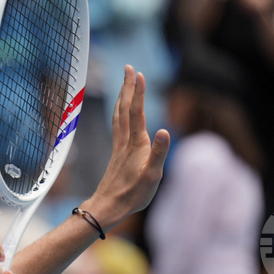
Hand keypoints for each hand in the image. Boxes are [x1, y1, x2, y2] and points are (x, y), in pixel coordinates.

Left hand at [82, 66, 169, 227]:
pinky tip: (119, 111)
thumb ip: (159, 153)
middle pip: (126, 108)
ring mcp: (119, 146)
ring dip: (122, 96)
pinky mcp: (117, 153)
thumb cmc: (133, 194)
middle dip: (128, 86)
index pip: (137, 112)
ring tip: (124, 82)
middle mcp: (126, 141)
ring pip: (119, 115)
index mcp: (136, 144)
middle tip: (129, 67)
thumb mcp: (152, 176)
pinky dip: (119, 112)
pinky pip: (117, 125)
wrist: (109, 206)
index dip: (138, 92)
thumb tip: (164, 130)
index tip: (137, 73)